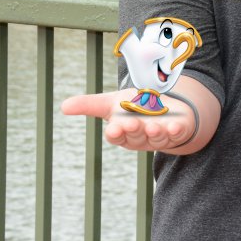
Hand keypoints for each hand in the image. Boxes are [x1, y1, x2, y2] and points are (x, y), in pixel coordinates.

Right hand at [61, 89, 197, 152]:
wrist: (165, 111)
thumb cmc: (134, 108)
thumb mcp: (112, 103)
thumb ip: (90, 105)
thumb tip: (62, 106)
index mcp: (123, 132)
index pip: (117, 136)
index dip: (116, 133)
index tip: (114, 129)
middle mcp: (141, 137)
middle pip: (136, 136)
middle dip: (134, 130)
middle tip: (133, 123)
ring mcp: (160, 136)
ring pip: (156, 138)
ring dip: (155, 132)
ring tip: (154, 125)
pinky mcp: (178, 131)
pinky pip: (177, 134)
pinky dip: (176, 131)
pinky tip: (175, 126)